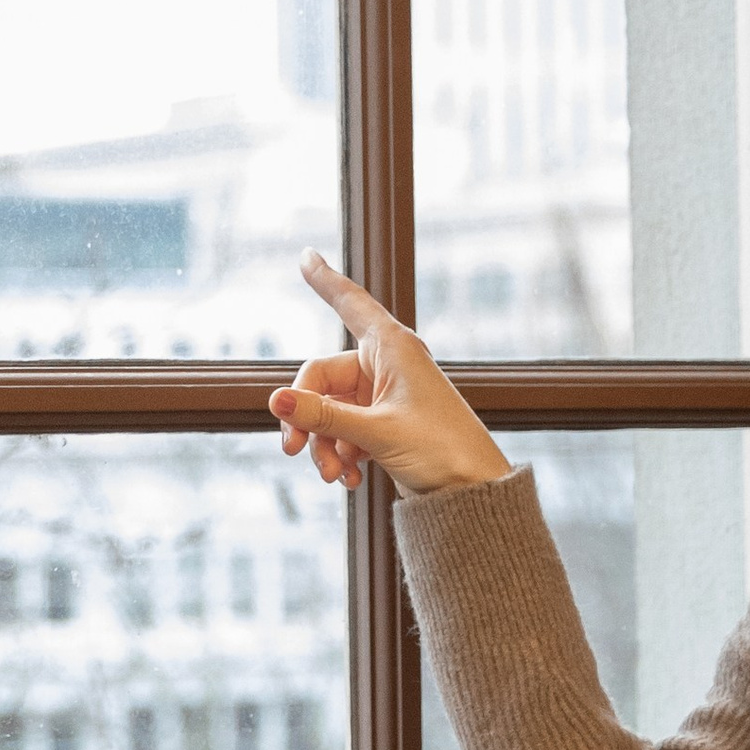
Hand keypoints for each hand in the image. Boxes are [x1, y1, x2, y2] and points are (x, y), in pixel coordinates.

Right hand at [268, 255, 516, 498]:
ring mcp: (385, 397)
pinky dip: (341, 455)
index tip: (306, 255)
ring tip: (333, 475)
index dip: (326, 281)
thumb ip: (322, 416)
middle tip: (292, 449)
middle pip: (321, 379)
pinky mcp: (385, 426)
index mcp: (393, 348)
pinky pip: (345, 432)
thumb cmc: (442, 450)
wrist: (473, 493)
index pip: (350, 303)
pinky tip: (349, 479)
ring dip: (324, 445)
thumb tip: (276, 400)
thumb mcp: (375, 432)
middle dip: (307, 418)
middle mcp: (387, 366)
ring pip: (330, 412)